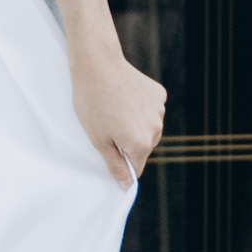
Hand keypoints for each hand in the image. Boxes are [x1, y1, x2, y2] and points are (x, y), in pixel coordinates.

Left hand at [68, 41, 169, 186]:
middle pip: (144, 148)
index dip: (122, 161)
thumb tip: (128, 186)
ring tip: (115, 110)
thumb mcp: (98, 139)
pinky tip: (125, 98)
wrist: (98, 65)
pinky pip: (152, 111)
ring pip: (149, 129)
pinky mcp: (159, 95)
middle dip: (128, 143)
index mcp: (140, 143)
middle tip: (108, 126)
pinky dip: (141, 108)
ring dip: (136, 125)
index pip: (137, 166)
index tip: (109, 149)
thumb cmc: (92, 103)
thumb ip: (116, 165)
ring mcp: (159, 110)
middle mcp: (156, 129)